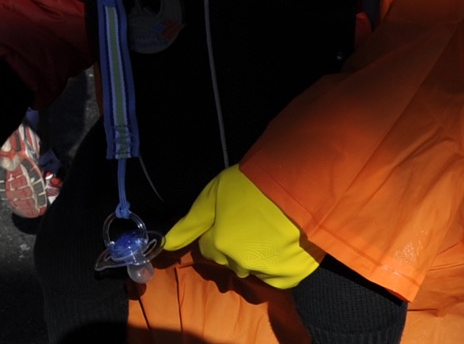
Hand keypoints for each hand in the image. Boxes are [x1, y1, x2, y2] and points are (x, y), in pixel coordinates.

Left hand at [161, 165, 321, 288]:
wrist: (297, 186)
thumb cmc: (251, 185)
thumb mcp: (212, 196)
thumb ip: (189, 224)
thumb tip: (166, 244)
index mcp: (218, 246)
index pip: (207, 247)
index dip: (215, 230)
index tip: (228, 214)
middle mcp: (240, 264)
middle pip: (229, 259)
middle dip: (234, 244)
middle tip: (250, 220)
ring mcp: (266, 272)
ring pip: (252, 268)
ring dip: (256, 255)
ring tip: (270, 229)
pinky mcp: (291, 275)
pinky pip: (277, 277)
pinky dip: (278, 265)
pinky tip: (283, 244)